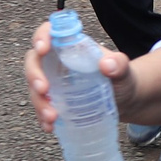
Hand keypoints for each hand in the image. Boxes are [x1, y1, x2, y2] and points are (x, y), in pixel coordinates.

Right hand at [24, 22, 160, 127]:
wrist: (126, 101)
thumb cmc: (122, 78)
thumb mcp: (124, 70)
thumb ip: (119, 64)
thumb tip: (106, 65)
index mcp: (71, 46)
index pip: (50, 33)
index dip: (41, 36)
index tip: (43, 49)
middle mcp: (58, 62)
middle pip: (34, 61)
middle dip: (34, 75)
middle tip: (44, 90)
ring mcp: (54, 82)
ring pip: (35, 87)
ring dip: (38, 102)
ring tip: (52, 117)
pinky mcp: (55, 101)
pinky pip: (41, 107)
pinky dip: (42, 117)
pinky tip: (49, 127)